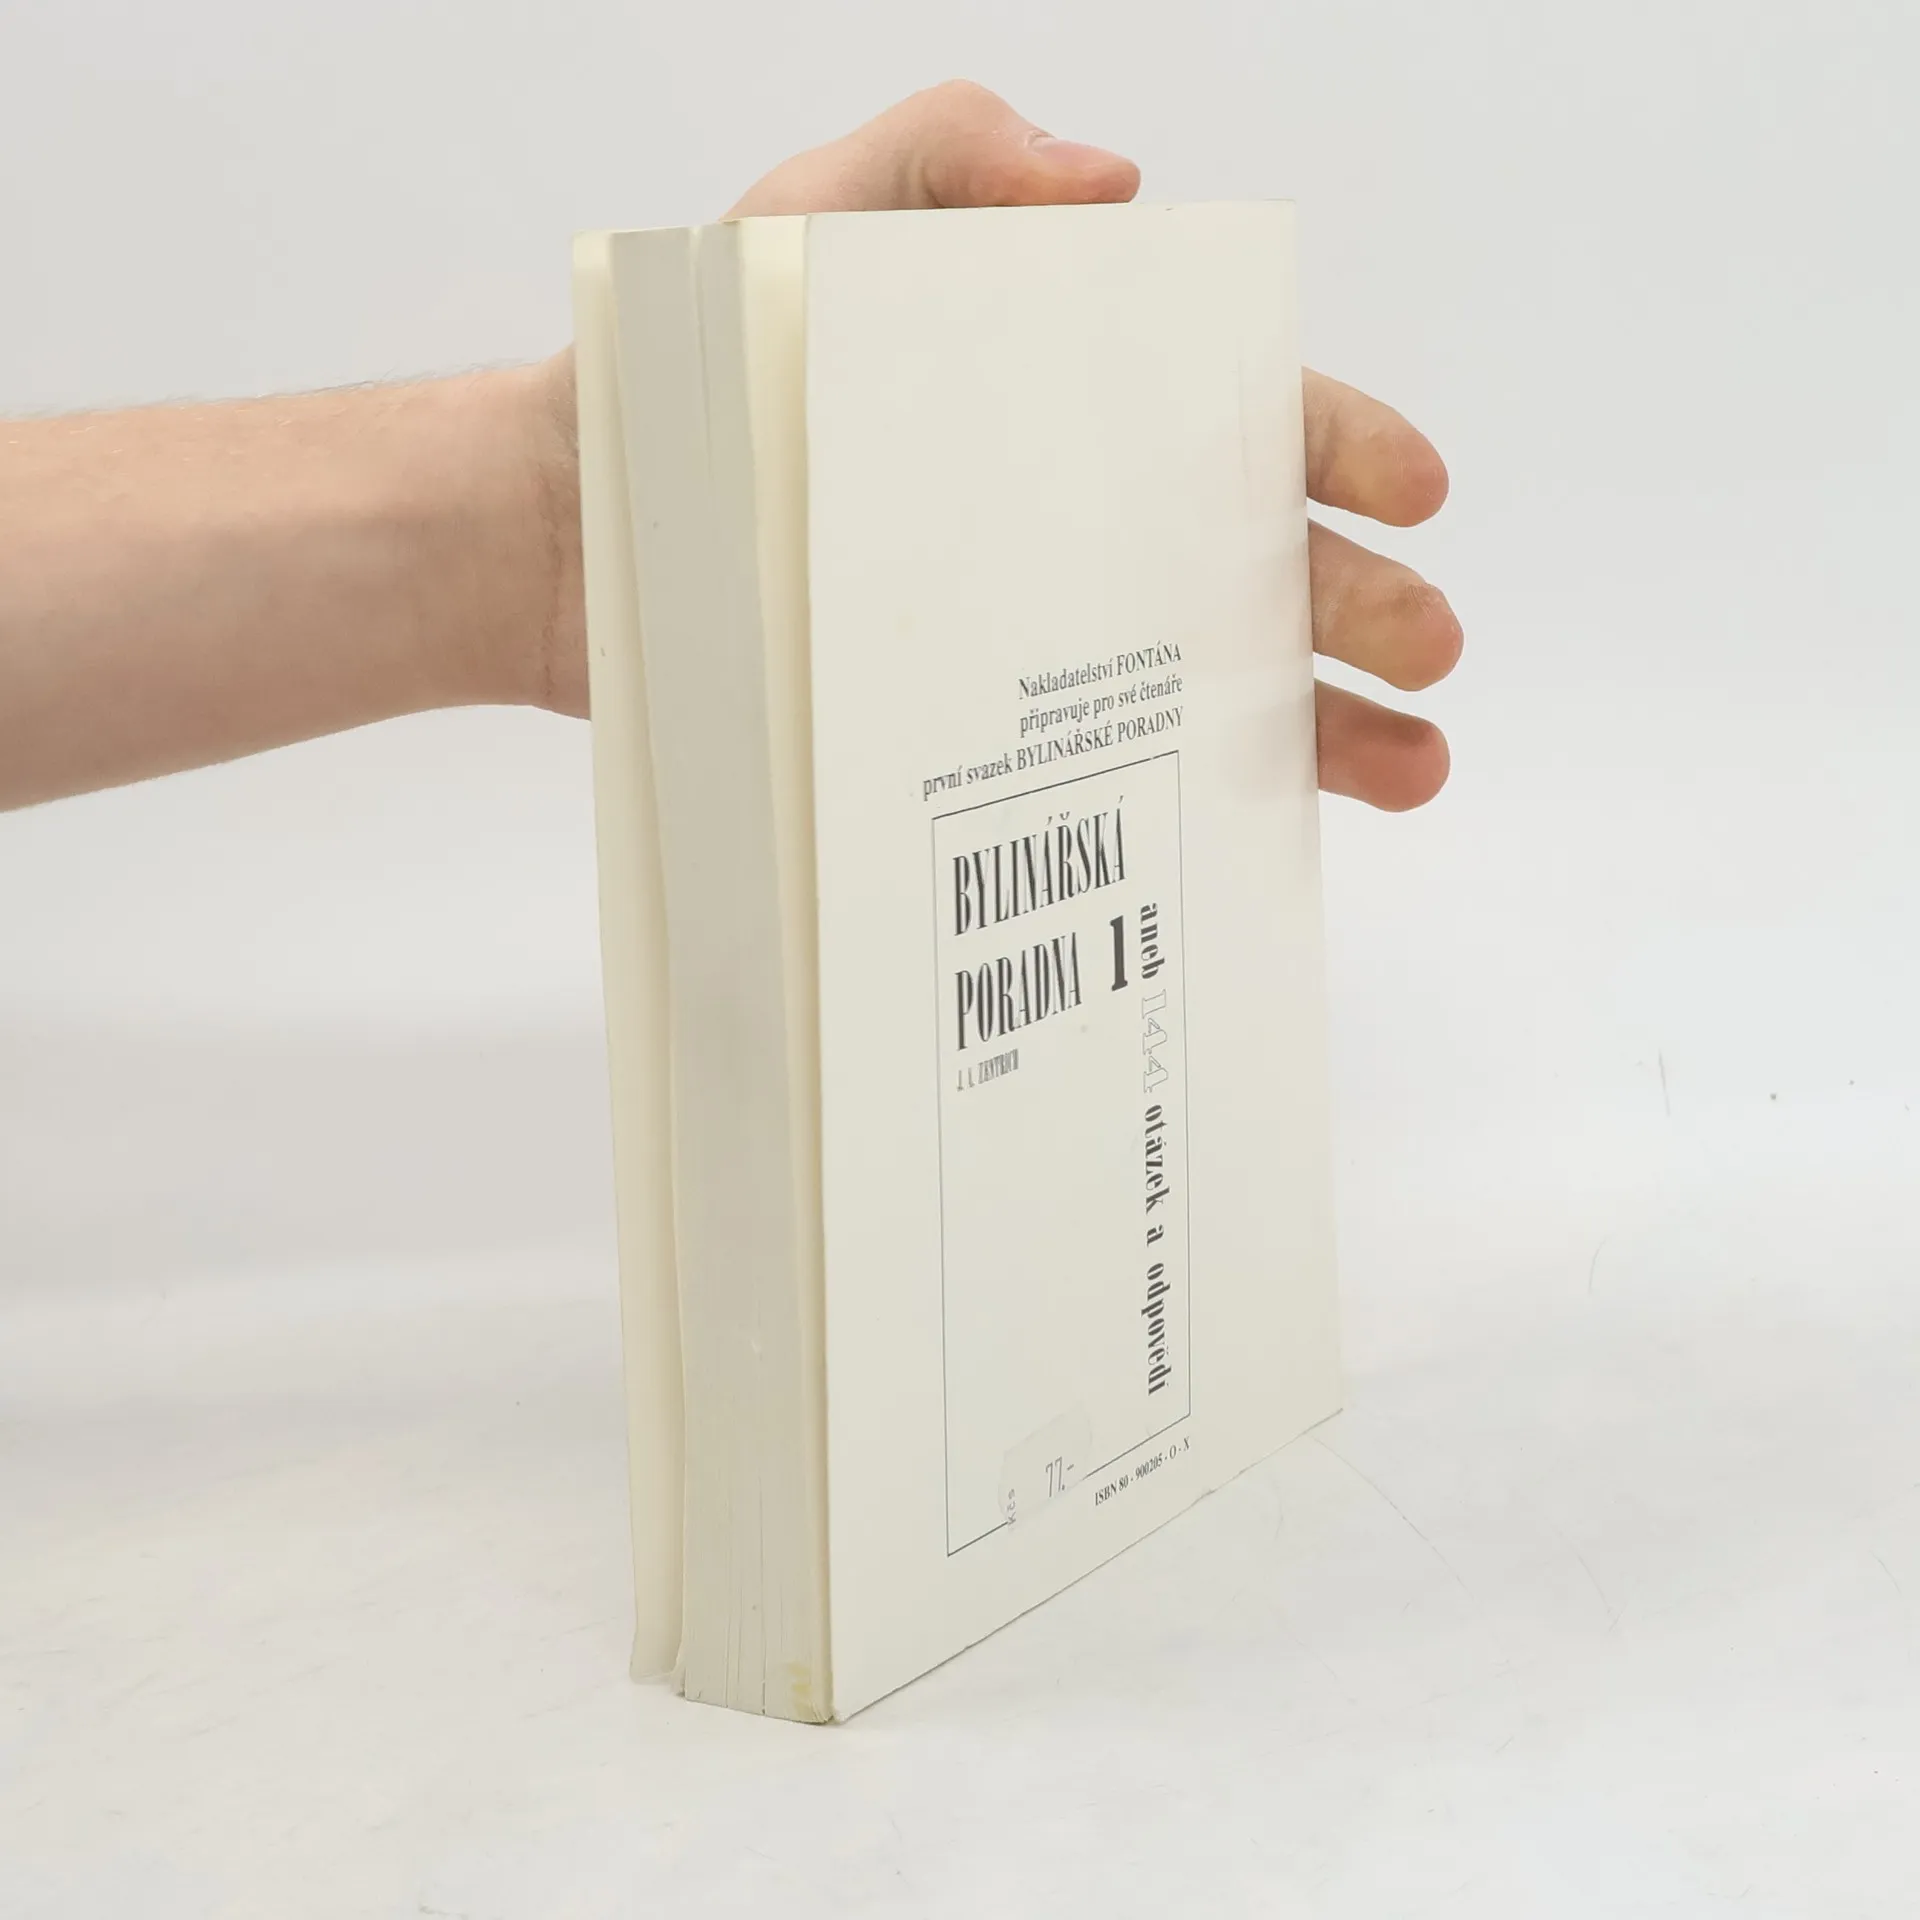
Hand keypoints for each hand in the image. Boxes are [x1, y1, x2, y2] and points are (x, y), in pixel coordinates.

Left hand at [724, 81, 1461, 811]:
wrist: (568, 536)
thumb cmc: (685, 373)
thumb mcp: (810, 220)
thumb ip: (949, 160)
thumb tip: (1117, 184)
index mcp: (1065, 399)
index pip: (1235, 411)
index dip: (1337, 442)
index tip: (1411, 488)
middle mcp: (1068, 522)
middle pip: (1252, 557)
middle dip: (1355, 597)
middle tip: (1427, 644)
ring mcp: (1027, 636)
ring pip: (1207, 678)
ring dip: (1320, 720)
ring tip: (1408, 763)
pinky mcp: (972, 733)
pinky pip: (1108, 768)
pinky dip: (1195, 796)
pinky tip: (1267, 830)